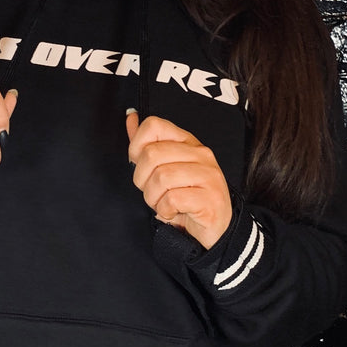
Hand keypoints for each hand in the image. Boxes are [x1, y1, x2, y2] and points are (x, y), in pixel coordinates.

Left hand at [125, 110, 231, 249]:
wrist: (214, 229)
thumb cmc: (187, 198)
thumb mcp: (165, 168)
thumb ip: (147, 144)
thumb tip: (131, 117)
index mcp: (188, 142)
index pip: (153, 126)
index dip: (136, 147)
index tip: (142, 166)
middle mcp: (201, 154)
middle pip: (151, 154)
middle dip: (142, 180)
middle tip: (153, 191)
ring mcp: (208, 175)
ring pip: (161, 177)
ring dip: (154, 198)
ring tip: (164, 204)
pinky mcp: (210, 198)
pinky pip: (172, 199)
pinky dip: (165, 211)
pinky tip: (174, 212)